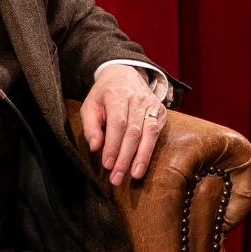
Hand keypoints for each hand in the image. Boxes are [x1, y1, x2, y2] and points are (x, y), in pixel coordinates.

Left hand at [80, 66, 165, 185]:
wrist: (125, 74)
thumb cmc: (104, 94)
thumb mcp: (90, 105)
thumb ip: (90, 126)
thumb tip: (95, 147)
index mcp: (118, 94)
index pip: (118, 123)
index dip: (113, 145)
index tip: (107, 164)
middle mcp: (138, 98)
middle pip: (134, 131)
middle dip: (125, 157)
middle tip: (117, 177)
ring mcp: (152, 103)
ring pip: (149, 133)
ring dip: (142, 156)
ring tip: (135, 174)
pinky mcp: (160, 110)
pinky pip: (157, 132)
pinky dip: (150, 149)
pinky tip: (143, 163)